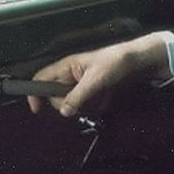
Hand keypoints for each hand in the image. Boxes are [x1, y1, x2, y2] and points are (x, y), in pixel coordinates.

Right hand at [26, 33, 170, 117]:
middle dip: (66, 103)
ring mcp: (82, 83)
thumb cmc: (115, 63)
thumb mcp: (95, 79)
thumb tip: (63, 112)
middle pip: (56, 95)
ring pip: (72, 102)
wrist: (138, 61)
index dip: (35, 93)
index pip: (40, 78)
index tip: (37, 110)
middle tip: (83, 102)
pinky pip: (87, 103)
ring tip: (99, 98)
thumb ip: (78, 96)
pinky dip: (94, 105)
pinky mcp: (93, 90)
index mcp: (66, 66)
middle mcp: (70, 74)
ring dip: (83, 106)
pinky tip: (105, 100)